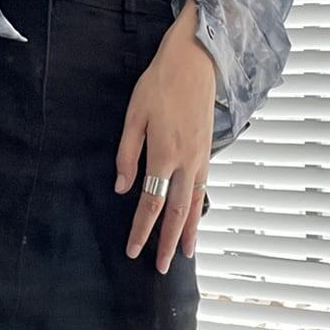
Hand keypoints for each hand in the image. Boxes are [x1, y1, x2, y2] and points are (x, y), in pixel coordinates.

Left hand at [114, 0, 215, 272]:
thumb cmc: (159, 84)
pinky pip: (203, 187)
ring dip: (189, 231)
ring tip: (187, 254)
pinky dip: (198, 208)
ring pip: (195, 203)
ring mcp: (201, 157)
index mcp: (163, 154)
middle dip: (169, 242)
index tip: (133, 249)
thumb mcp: (134, 115)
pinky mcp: (207, 149)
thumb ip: (127, 153)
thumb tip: (121, 186)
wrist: (194, 62)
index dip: (141, 229)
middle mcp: (186, 162)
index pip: (151, 203)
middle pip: (177, 212)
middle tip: (163, 267)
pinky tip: (195, 216)